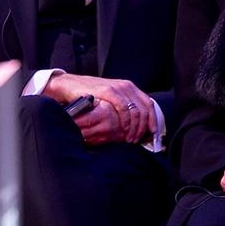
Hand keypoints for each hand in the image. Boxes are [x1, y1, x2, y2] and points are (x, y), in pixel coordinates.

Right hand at [42, 73, 156, 143]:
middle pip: (144, 110)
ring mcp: (118, 88)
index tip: (152, 132)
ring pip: (136, 111)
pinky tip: (123, 128)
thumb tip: (135, 123)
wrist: (71, 86)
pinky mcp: (109, 91)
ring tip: (129, 138)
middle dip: (143, 128)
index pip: (148, 104)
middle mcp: (126, 86)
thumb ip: (123, 105)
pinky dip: (126, 120)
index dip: (153, 119)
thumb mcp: (111, 98)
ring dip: (135, 127)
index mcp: (129, 87)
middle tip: (137, 139)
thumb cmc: (90, 94)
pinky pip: (124, 108)